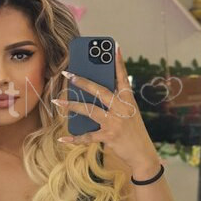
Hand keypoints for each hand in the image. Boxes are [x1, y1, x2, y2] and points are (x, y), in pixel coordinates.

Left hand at [53, 43, 156, 169]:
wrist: (143, 155)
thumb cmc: (133, 132)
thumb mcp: (129, 113)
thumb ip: (114, 102)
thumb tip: (92, 91)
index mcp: (128, 100)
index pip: (123, 77)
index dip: (118, 62)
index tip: (114, 46)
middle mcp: (123, 109)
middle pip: (100, 91)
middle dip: (83, 81)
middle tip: (68, 73)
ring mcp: (116, 123)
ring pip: (90, 110)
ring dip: (71, 105)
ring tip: (57, 101)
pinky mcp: (109, 137)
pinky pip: (87, 136)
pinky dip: (74, 139)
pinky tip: (62, 138)